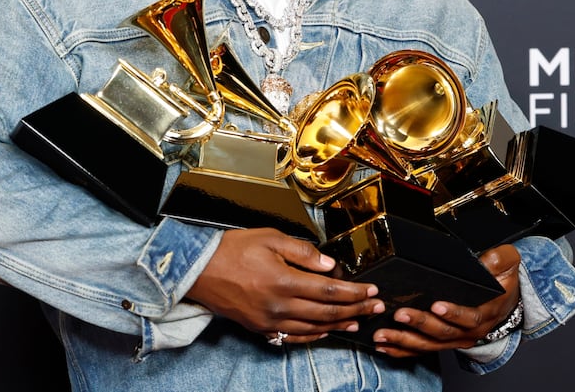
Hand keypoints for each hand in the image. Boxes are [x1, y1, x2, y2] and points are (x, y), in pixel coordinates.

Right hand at [186, 228, 384, 344]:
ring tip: (357, 322)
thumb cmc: (232, 249)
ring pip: (314, 328)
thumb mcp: (270, 238)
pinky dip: (314, 336)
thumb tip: (330, 265)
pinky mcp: (260, 328)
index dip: (355, 293)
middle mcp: (280, 306)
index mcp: (285, 281)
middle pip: (327, 313)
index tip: (371, 291)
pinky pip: (293, 337)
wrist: (198, 270)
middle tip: (375, 307)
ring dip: (339, 325)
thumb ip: (303, 252)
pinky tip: (325, 331)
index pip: (330, 291)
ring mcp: (270, 321)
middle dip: (356, 310)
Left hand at [370, 244, 521, 356]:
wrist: (505, 303)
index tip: (436, 306)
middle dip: (420, 324)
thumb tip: (486, 260)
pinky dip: (402, 350)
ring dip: (405, 340)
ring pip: (429, 344)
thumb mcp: (508, 265)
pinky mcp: (443, 342)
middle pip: (443, 332)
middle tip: (400, 314)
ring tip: (383, 334)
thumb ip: (500, 259)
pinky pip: (422, 349)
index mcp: (485, 313)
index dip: (454, 313)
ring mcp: (456, 339)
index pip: (470, 317)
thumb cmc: (502, 283)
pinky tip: (385, 346)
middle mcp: (469, 331)